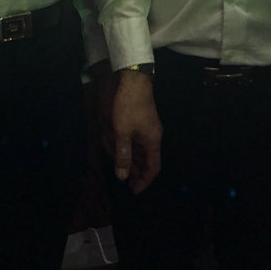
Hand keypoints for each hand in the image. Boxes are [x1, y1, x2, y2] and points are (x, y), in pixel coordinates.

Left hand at [110, 70, 161, 193]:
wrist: (132, 79)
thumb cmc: (128, 105)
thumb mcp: (122, 131)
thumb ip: (123, 154)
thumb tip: (122, 176)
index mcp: (152, 140)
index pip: (153, 167)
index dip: (144, 181)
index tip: (134, 190)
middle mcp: (152, 135)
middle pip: (146, 159)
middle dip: (136, 171)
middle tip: (125, 180)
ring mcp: (146, 126)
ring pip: (139, 149)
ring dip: (130, 158)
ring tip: (119, 166)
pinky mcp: (139, 119)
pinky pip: (135, 139)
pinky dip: (127, 147)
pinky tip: (117, 148)